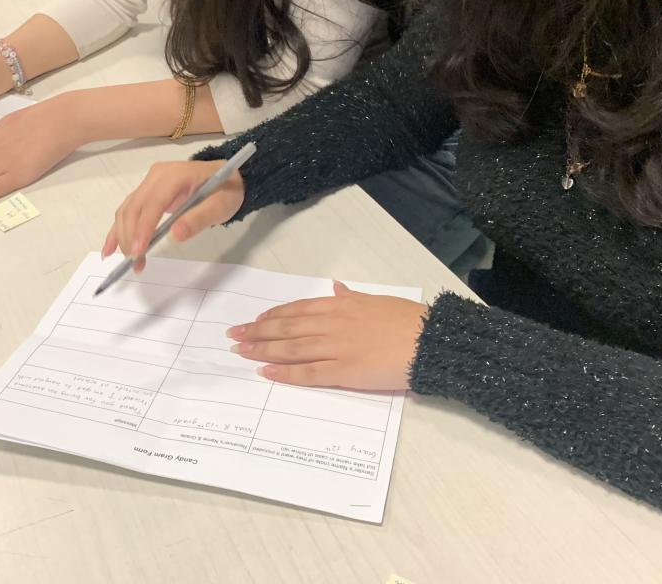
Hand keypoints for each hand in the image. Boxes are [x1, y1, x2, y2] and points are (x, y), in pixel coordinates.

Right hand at [102, 160, 244, 271]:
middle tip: (135, 263)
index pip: (152, 203)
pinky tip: (109, 249)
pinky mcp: (146, 192)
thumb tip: (175, 234)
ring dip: (123, 237)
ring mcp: (149, 183)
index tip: (139, 252)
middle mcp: (156, 176)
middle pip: (134, 208)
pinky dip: (117, 230)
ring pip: (127, 210)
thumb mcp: (220, 206)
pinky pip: (127, 210)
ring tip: (129, 262)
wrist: (228, 177)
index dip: (143, 228)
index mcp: (174, 175)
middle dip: (131, 238)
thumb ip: (198, 219)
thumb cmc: (226, 190)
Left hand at [226, 283, 427, 389]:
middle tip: (234, 336)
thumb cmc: (406, 319)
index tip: (254, 321)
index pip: (297, 309)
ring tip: (242, 352)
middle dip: (257, 332)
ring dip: (263, 350)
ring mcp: (335, 348)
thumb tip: (336, 288)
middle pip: (286, 327)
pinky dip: (285, 372)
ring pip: (291, 348)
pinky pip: (307, 372)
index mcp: (340, 305)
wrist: (427, 340)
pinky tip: (267, 372)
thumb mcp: (376, 299)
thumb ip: (352, 296)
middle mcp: (332, 324)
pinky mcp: (343, 371)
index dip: (272, 316)